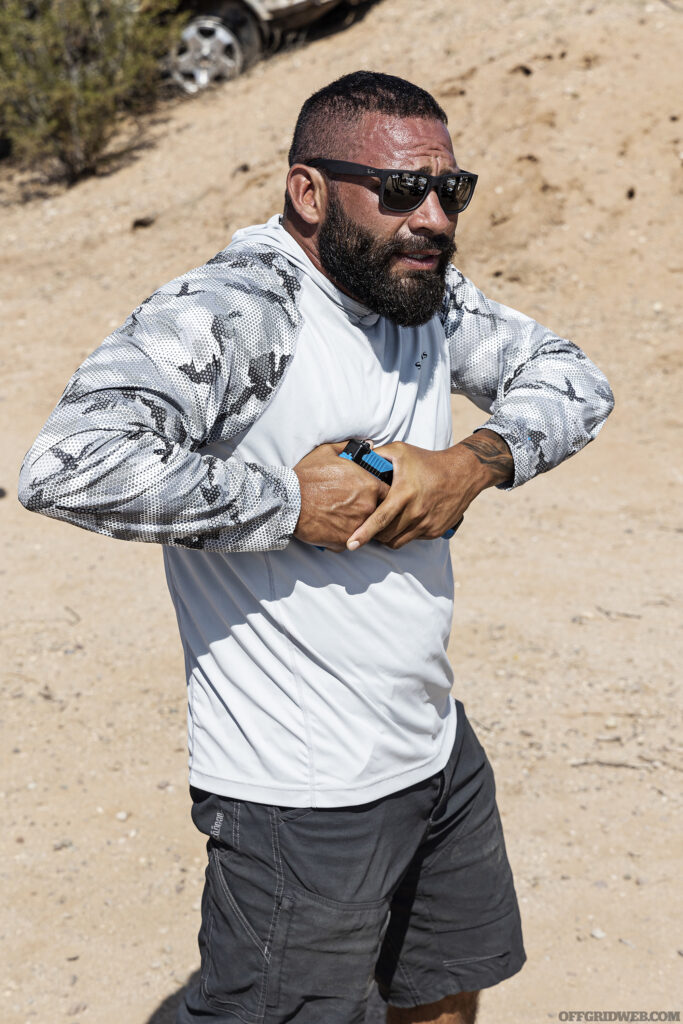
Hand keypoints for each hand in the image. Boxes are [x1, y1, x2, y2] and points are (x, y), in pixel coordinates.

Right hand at [293, 442, 389, 550]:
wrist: (288, 501)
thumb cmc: (307, 476)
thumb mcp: (328, 452)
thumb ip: (351, 448)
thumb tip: (368, 446)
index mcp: (369, 485)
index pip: (388, 491)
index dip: (380, 492)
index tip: (372, 492)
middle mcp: (368, 507)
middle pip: (378, 511)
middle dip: (368, 508)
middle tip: (353, 504)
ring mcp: (358, 525)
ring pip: (365, 526)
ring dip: (357, 522)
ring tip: (341, 516)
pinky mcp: (345, 540)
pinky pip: (350, 539)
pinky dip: (343, 534)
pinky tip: (332, 526)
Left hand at [346, 430, 513, 550]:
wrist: (463, 473)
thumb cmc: (428, 461)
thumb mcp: (401, 451)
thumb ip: (377, 455)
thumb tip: (355, 457)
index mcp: (404, 494)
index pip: (379, 519)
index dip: (363, 533)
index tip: (351, 544)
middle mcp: (416, 512)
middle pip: (385, 535)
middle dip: (372, 534)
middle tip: (366, 526)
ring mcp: (426, 524)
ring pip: (397, 541)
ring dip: (386, 537)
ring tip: (382, 525)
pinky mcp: (435, 531)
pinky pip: (411, 539)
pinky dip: (403, 533)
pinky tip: (403, 520)